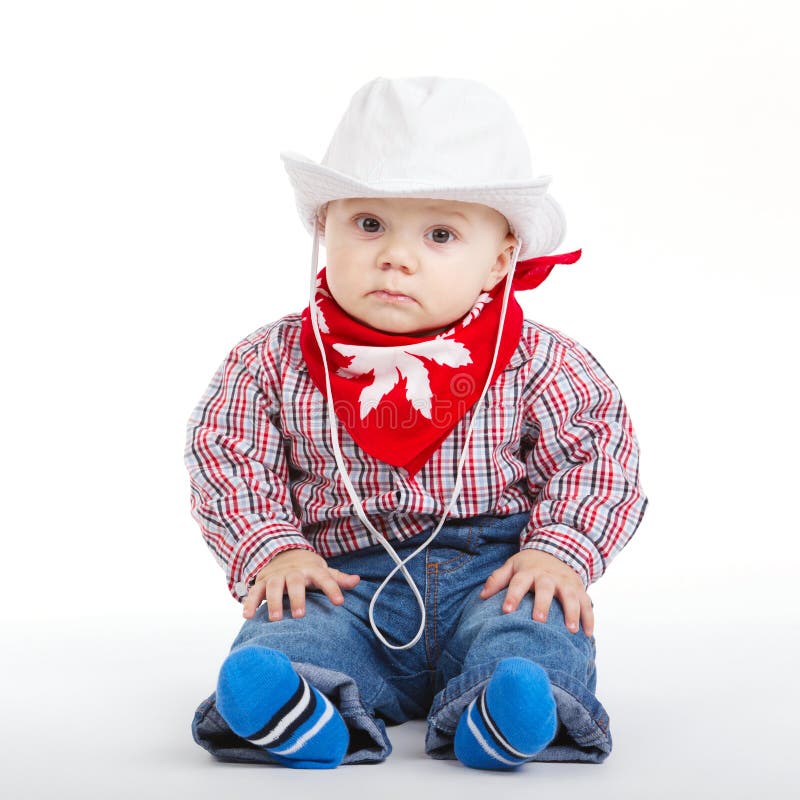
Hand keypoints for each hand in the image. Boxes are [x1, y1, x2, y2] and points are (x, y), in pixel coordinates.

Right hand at [242, 549, 359, 620]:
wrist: (282, 553)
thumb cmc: (307, 568)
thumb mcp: (323, 570)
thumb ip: (338, 579)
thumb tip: (357, 580)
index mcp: (312, 569)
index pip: (324, 578)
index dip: (332, 588)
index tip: (339, 602)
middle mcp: (293, 572)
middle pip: (295, 582)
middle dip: (297, 597)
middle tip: (300, 615)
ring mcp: (276, 576)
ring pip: (273, 586)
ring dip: (273, 602)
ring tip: (275, 619)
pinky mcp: (262, 582)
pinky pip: (254, 592)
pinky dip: (250, 603)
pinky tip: (248, 616)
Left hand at [479, 549, 593, 636]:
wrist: (557, 549)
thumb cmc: (529, 565)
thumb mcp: (512, 566)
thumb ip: (497, 579)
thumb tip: (482, 596)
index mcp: (529, 571)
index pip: (518, 582)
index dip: (512, 595)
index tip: (506, 611)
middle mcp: (548, 577)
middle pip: (546, 589)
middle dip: (543, 604)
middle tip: (539, 620)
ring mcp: (566, 582)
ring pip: (570, 597)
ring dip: (572, 613)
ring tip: (570, 630)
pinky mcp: (580, 589)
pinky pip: (587, 603)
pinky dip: (589, 618)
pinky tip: (587, 634)